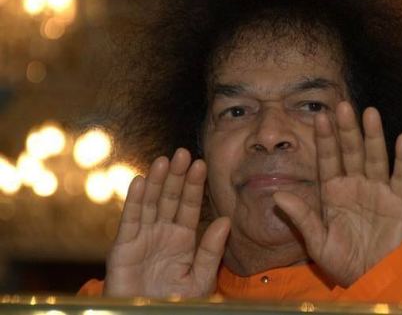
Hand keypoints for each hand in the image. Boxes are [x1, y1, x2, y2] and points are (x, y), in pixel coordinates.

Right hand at [104, 148, 230, 297]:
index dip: (194, 185)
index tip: (201, 164)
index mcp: (183, 239)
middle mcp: (163, 233)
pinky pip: (130, 221)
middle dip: (176, 176)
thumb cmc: (174, 303)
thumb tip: (227, 220)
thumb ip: (211, 251)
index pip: (190, 206)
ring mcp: (143, 238)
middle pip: (170, 199)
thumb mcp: (199, 278)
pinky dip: (134, 201)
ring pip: (150, 204)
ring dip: (156, 181)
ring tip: (164, 160)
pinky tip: (140, 181)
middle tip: (183, 153)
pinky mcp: (123, 248)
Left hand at [273, 102, 401, 286]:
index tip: (319, 116)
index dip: (325, 138)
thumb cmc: (342, 261)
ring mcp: (378, 191)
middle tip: (342, 105)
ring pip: (375, 157)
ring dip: (373, 136)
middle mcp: (355, 185)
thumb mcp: (317, 241)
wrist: (371, 279)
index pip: (328, 159)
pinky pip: (401, 176)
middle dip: (346, 130)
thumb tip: (277, 196)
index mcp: (333, 192)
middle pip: (351, 152)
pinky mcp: (399, 201)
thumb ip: (301, 217)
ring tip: (370, 113)